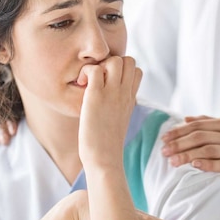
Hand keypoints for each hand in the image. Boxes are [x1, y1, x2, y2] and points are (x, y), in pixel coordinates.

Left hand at [77, 56, 142, 170]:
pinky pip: (95, 69)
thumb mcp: (120, 119)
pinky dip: (87, 72)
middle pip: (129, 60)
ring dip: (101, 65)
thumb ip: (119, 105)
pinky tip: (82, 86)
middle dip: (113, 63)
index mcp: (131, 98)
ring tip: (90, 82)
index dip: (123, 71)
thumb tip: (111, 98)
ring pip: (115, 60)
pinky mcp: (95, 97)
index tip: (109, 83)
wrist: (105, 159)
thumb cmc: (107, 144)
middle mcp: (124, 93)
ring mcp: (112, 94)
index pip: (137, 71)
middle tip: (99, 80)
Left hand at [161, 115, 219, 191]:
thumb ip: (206, 123)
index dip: (179, 131)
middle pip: (201, 137)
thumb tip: (185, 118)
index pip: (198, 126)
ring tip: (174, 161)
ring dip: (189, 155)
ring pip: (209, 150)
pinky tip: (195, 165)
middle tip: (165, 152)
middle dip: (180, 144)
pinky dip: (208, 164)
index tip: (164, 139)